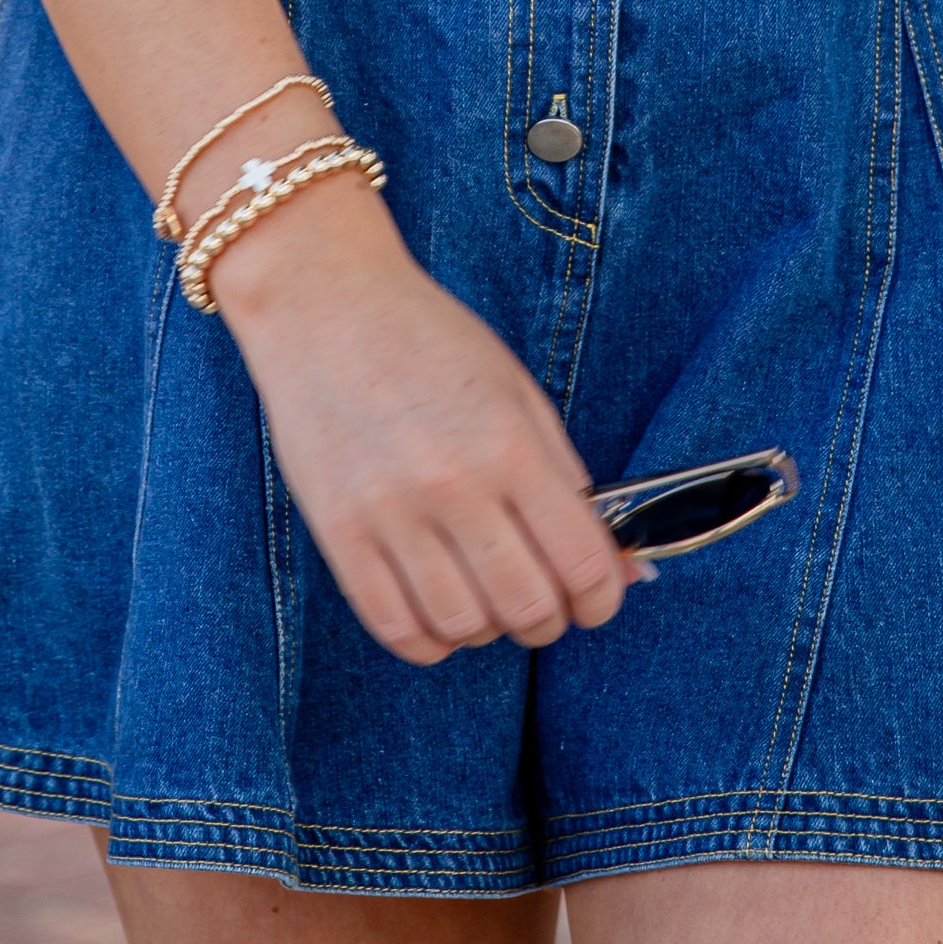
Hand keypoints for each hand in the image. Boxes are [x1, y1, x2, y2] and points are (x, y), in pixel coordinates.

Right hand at [215, 179, 633, 664]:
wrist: (322, 303)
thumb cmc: (429, 340)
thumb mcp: (517, 391)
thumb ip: (566, 477)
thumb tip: (620, 562)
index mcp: (509, 444)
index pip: (581, 563)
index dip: (603, 598)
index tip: (597, 599)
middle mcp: (453, 485)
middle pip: (527, 607)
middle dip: (550, 620)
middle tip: (544, 602)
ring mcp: (389, 513)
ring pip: (463, 626)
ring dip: (489, 629)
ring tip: (487, 600)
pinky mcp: (337, 532)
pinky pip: (395, 628)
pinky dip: (430, 640)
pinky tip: (440, 613)